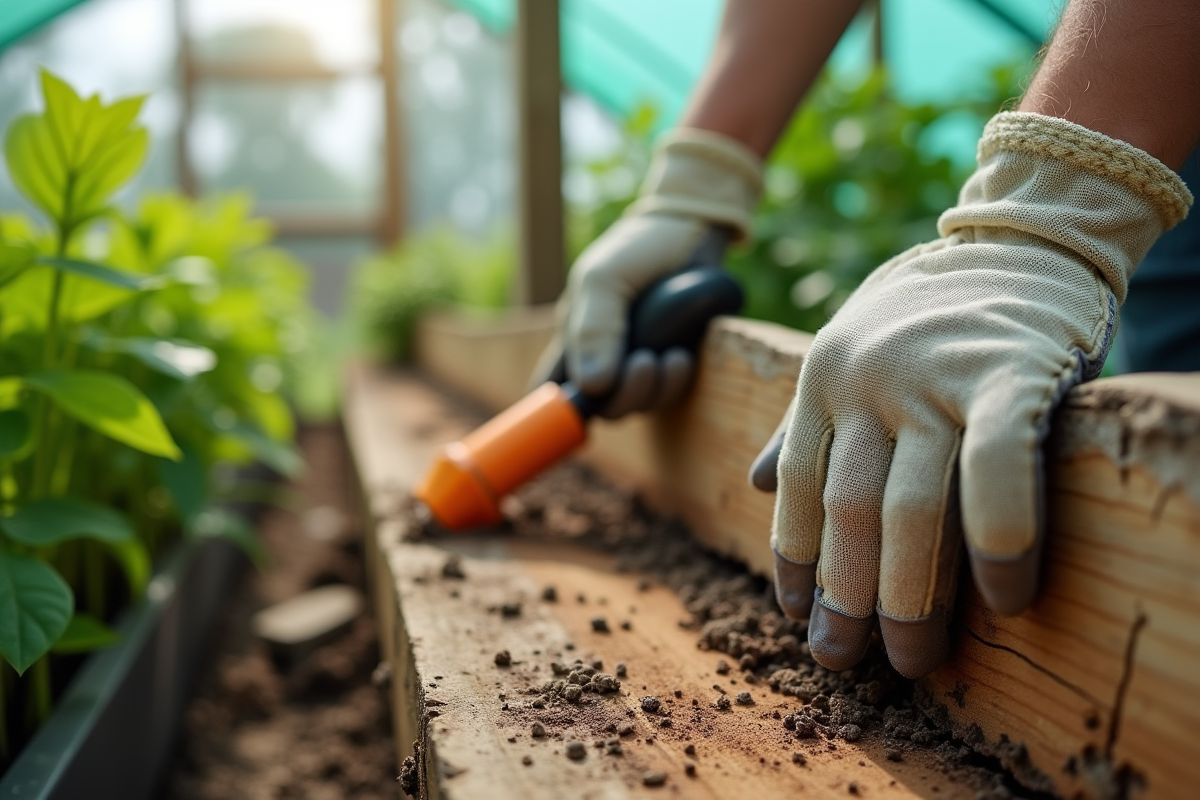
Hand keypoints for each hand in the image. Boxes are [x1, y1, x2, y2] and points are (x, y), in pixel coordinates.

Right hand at [534, 129, 761, 417]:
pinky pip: (668, 392)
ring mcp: (640, 362)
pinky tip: (682, 356)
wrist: (690, 230)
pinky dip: (675, 381)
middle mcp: (605, 357)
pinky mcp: (673, 361)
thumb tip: (594, 386)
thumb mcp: (604, 281)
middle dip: (624, 395)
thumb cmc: (635, 250)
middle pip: (603, 406)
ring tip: (669, 356)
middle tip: (644, 362)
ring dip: (654, 388)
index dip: (555, 409)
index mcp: (575, 339)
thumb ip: (595, 330)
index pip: (551, 387)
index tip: (576, 411)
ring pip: (638, 404)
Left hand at [751, 112, 1191, 678]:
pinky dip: (998, 539)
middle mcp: (866, 379)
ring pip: (909, 506)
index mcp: (823, 378)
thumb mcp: (849, 353)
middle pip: (844, 509)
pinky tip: (1004, 598)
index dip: (792, 557)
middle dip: (844, 597)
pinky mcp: (1011, 372)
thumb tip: (753, 483)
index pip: (793, 485)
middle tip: (845, 659)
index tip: (795, 615)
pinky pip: (997, 470)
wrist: (1020, 241)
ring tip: (910, 658)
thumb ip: (804, 421)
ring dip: (907, 595)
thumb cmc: (931, 316)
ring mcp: (934, 376)